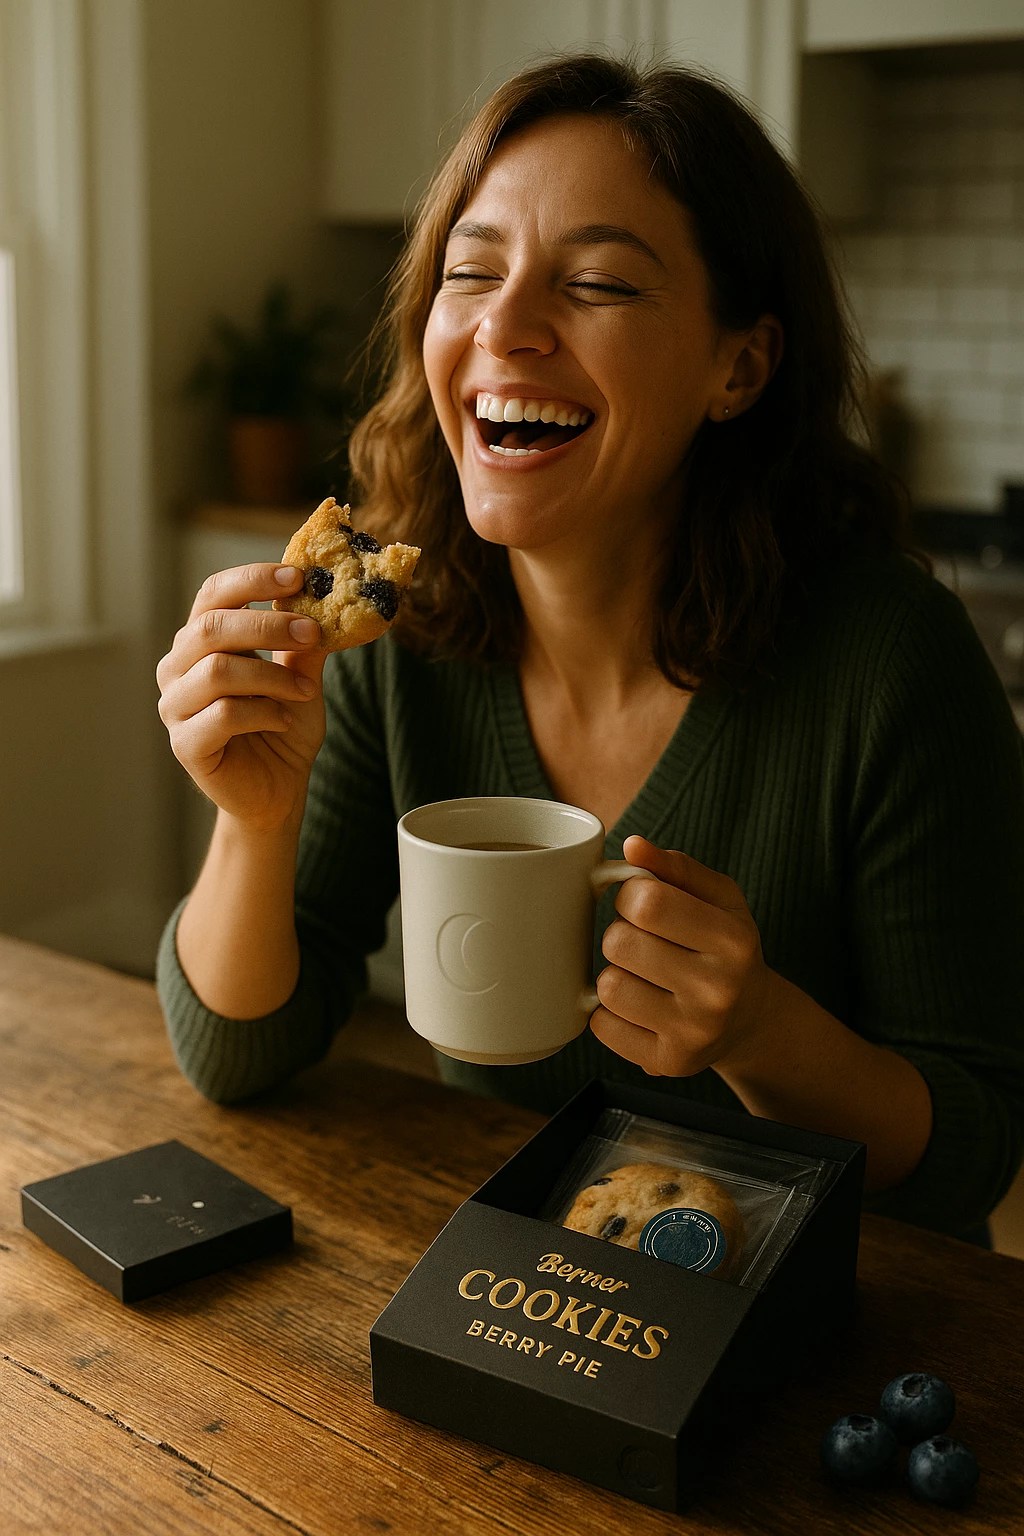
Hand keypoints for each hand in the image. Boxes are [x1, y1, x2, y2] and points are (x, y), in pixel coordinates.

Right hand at [156, 564, 327, 829]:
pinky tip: (283, 720)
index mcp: (201, 642)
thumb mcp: (301, 677)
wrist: (278, 789)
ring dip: (271, 676)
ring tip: (304, 691)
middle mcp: (178, 668)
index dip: (252, 579)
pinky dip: (262, 712)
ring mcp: (175, 707)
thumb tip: (324, 597)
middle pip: (211, 628)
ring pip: (217, 671)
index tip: (298, 577)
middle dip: (268, 625)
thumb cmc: (283, 727)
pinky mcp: (185, 744)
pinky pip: (222, 715)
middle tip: (313, 631)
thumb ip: (303, 643)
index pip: (213, 594)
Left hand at [590, 835, 771, 1076]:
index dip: (630, 895)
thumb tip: (633, 846)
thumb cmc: (726, 948)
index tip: (641, 904)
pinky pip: (602, 1026)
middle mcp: (717, 990)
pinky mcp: (668, 1063)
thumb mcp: (720, 899)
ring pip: (607, 987)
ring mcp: (693, 1032)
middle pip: (620, 942)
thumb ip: (675, 867)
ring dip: (615, 974)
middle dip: (621, 934)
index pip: (647, 900)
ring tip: (642, 975)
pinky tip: (639, 1006)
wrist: (752, 1021)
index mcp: (732, 941)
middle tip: (644, 942)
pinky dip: (610, 1013)